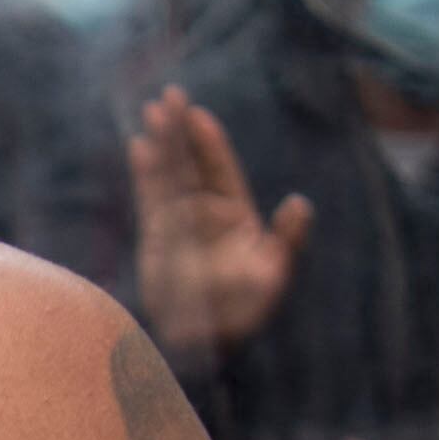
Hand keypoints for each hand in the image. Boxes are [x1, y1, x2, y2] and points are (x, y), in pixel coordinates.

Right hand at [130, 90, 315, 358]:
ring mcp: (179, 223)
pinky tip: (138, 147)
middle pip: (191, 163)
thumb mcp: (272, 275)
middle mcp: (207, 213)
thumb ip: (286, 240)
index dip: (210, 144)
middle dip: (181, 131)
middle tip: (170, 96)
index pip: (221, 170)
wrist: (203, 343)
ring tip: (151, 112)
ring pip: (169, 174)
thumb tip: (300, 203)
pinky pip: (149, 197)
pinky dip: (144, 173)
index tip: (199, 117)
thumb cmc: (244, 313)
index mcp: (237, 215)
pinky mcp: (156, 236)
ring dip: (161, 144)